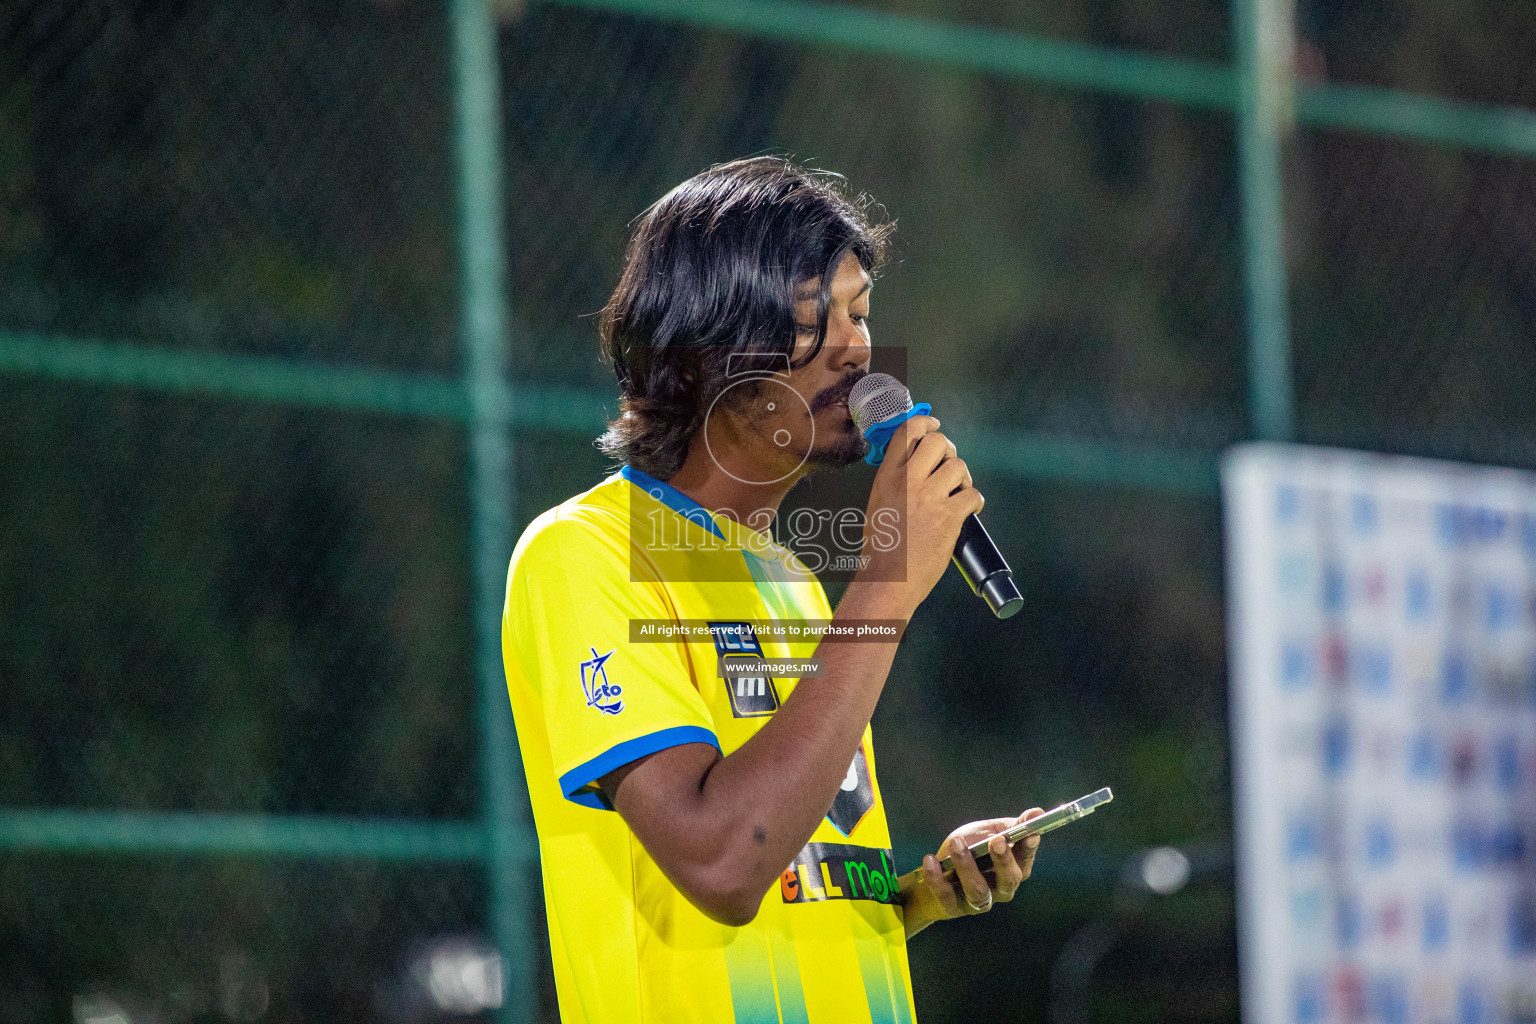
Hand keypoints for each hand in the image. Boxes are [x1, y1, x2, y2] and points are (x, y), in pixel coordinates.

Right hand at [858, 415, 983, 611]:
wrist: (889, 578)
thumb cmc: (882, 548)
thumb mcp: (878, 503)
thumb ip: (894, 480)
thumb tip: (912, 465)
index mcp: (888, 476)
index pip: (908, 431)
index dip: (926, 423)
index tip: (934, 425)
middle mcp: (909, 481)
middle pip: (939, 441)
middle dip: (948, 451)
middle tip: (948, 466)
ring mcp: (930, 498)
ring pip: (958, 466)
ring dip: (962, 478)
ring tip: (957, 493)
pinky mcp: (949, 516)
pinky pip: (972, 495)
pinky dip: (974, 501)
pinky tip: (967, 510)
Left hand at [898, 808, 1043, 938]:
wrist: (939, 871)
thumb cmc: (970, 850)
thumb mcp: (989, 833)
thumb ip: (1011, 826)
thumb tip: (1038, 812)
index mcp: (1013, 869)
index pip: (1025, 860)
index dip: (1029, 849)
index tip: (1031, 833)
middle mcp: (1000, 889)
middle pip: (1008, 880)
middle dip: (1004, 861)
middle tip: (995, 841)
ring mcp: (977, 901)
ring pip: (978, 890)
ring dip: (967, 866)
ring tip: (956, 843)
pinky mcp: (954, 907)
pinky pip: (946, 895)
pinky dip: (937, 878)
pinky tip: (931, 860)